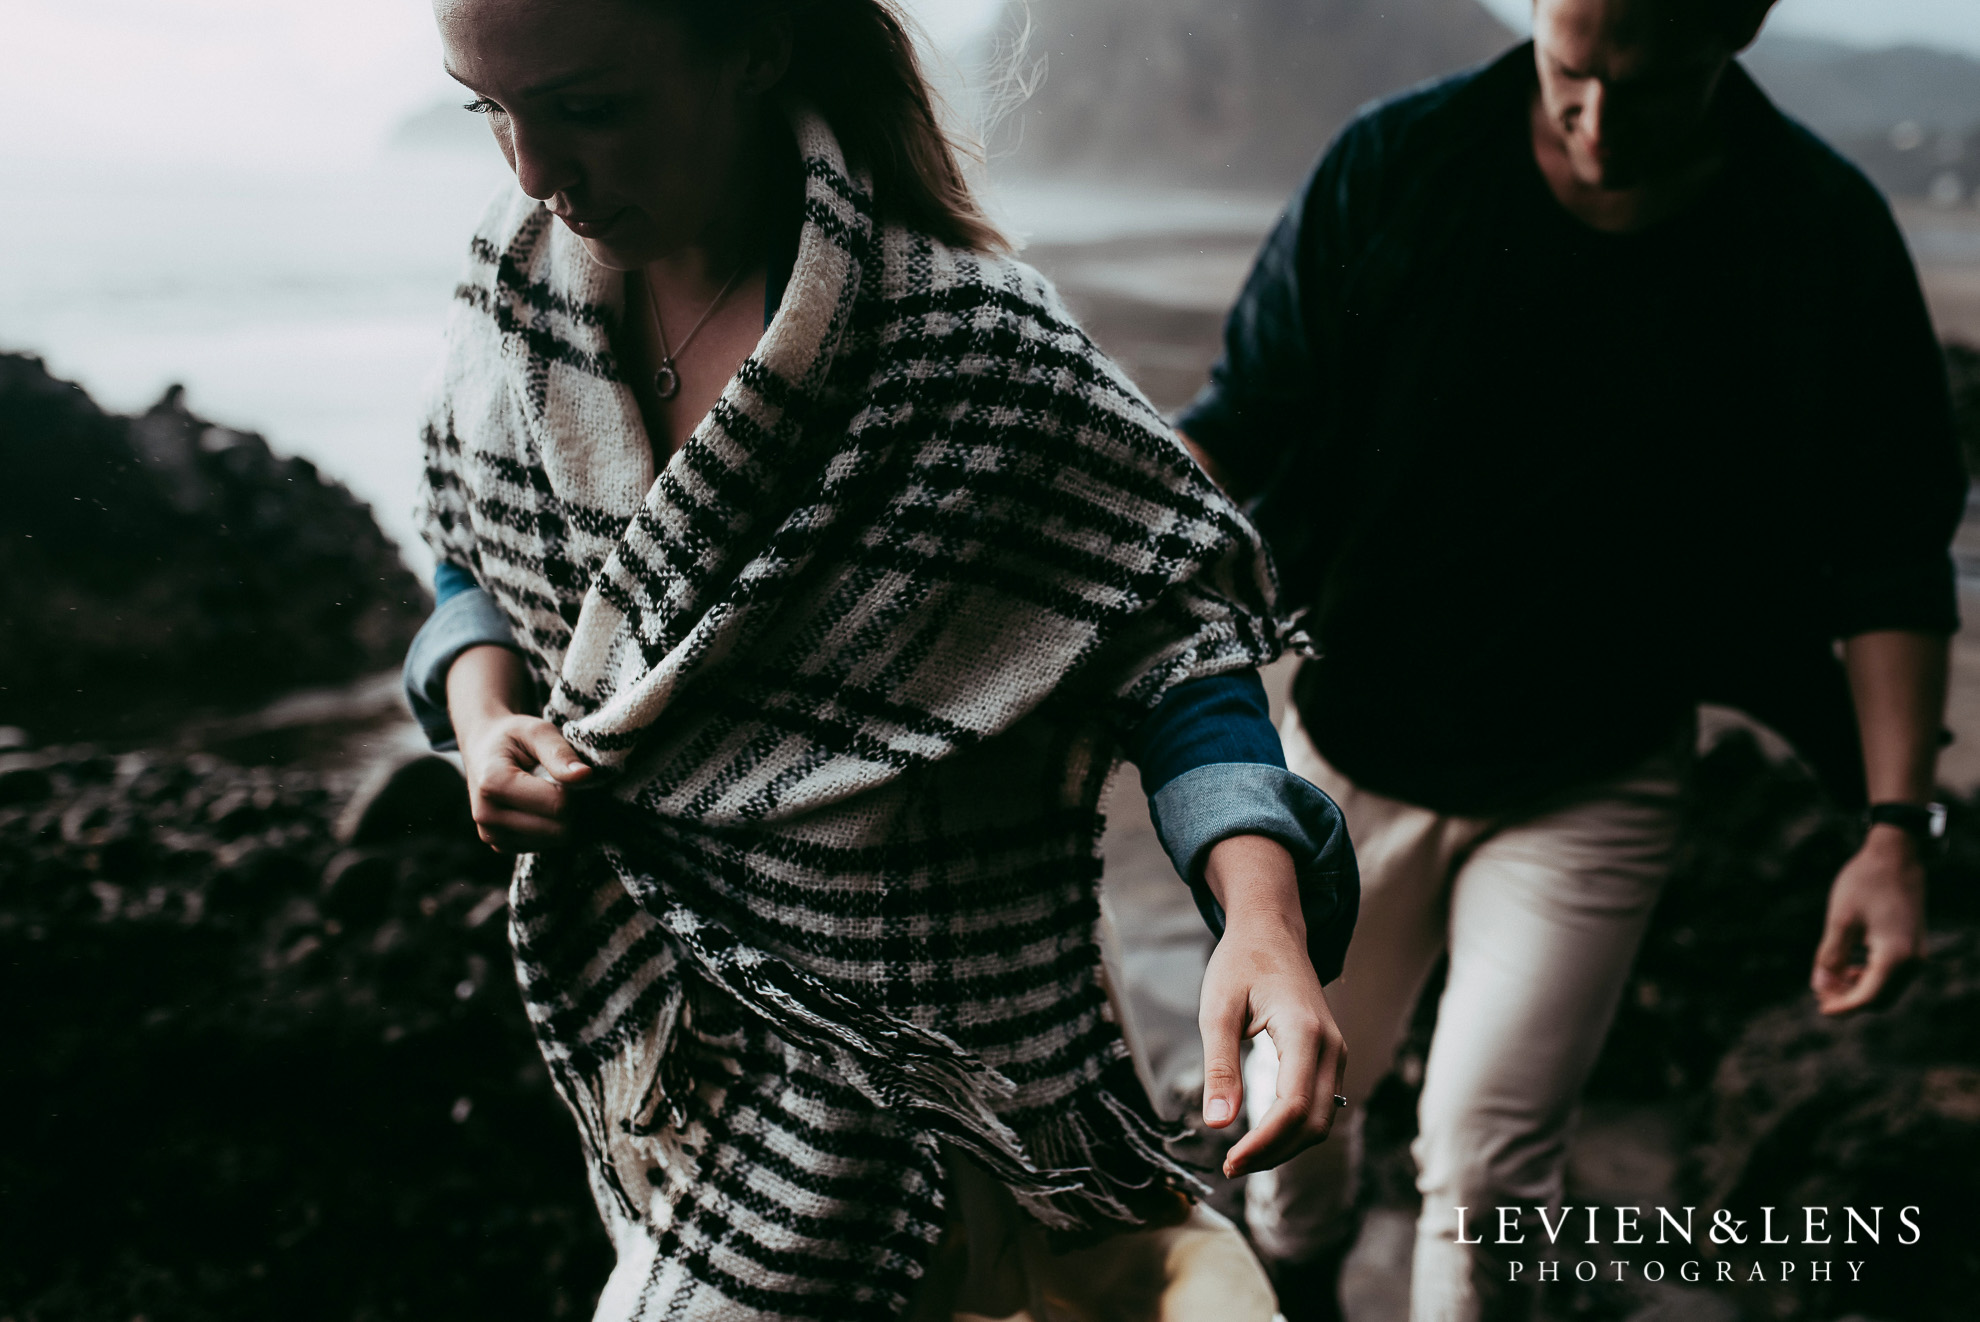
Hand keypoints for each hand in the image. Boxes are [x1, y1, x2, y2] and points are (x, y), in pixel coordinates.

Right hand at [447, 644, 592, 852]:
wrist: (482, 748)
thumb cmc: (513, 736)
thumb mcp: (536, 731)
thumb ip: (560, 753)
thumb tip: (584, 775)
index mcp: (493, 784)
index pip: (558, 805)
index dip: (573, 788)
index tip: (564, 771)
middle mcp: (487, 816)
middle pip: (560, 829)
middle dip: (570, 805)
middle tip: (558, 782)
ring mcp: (492, 836)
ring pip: (555, 841)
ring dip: (561, 817)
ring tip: (545, 791)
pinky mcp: (500, 846)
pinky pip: (545, 845)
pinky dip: (549, 826)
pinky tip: (537, 806)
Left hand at [1196, 834, 1346, 1177]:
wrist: (1273, 930)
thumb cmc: (1241, 963)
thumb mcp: (1217, 1009)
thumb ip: (1219, 1066)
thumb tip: (1217, 1123)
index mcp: (1304, 1032)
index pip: (1293, 1107)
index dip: (1264, 1145)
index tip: (1228, 1163)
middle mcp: (1331, 1047)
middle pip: (1313, 1123)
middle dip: (1274, 1153)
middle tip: (1230, 1167)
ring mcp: (1337, 1052)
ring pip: (1322, 1120)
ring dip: (1286, 1146)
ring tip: (1242, 1157)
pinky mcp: (1331, 1057)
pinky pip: (1321, 1105)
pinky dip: (1295, 1129)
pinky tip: (1263, 1136)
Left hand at [1810, 824, 1924, 1014]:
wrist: (1896, 855)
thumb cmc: (1864, 884)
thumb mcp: (1840, 920)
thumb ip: (1830, 957)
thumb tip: (1819, 988)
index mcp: (1895, 956)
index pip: (1869, 997)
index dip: (1843, 1007)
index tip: (1820, 1009)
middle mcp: (1913, 960)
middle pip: (1881, 999)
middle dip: (1851, 1000)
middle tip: (1821, 993)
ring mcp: (1917, 953)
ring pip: (1888, 988)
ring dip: (1861, 990)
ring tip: (1832, 978)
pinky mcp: (1914, 945)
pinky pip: (1894, 974)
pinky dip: (1872, 977)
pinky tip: (1850, 966)